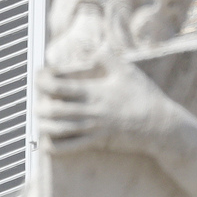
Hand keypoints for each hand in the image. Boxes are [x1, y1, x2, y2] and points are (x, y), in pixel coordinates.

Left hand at [36, 57, 168, 156]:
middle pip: (53, 109)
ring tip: (40, 120)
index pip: (58, 86)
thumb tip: (92, 48)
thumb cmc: (143, 96)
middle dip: (40, 106)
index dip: (43, 81)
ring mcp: (92, 128)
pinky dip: (55, 146)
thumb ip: (107, 57)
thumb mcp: (127, 71)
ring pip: (58, 129)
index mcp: (93, 92)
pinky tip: (48, 142)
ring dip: (43, 125)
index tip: (39, 77)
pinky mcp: (96, 142)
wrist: (159, 126)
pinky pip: (70, 147)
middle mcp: (89, 111)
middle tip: (37, 102)